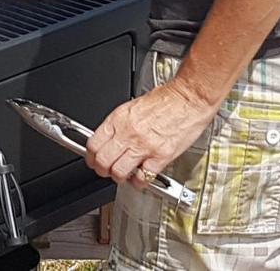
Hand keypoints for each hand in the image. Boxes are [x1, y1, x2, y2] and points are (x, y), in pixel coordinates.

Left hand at [85, 79, 216, 189]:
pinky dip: (139, 181)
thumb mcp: (133, 105)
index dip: (91, 157)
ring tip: (124, 175)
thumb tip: (109, 138)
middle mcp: (129, 132)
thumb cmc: (166, 99)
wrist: (188, 98)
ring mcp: (144, 145)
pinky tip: (141, 176)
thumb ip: (120, 123)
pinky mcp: (161, 156)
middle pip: (103, 161)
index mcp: (119, 118)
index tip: (93, 161)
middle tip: (106, 170)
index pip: (94, 144)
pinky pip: (143, 177)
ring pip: (119, 172)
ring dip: (119, 177)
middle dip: (102, 170)